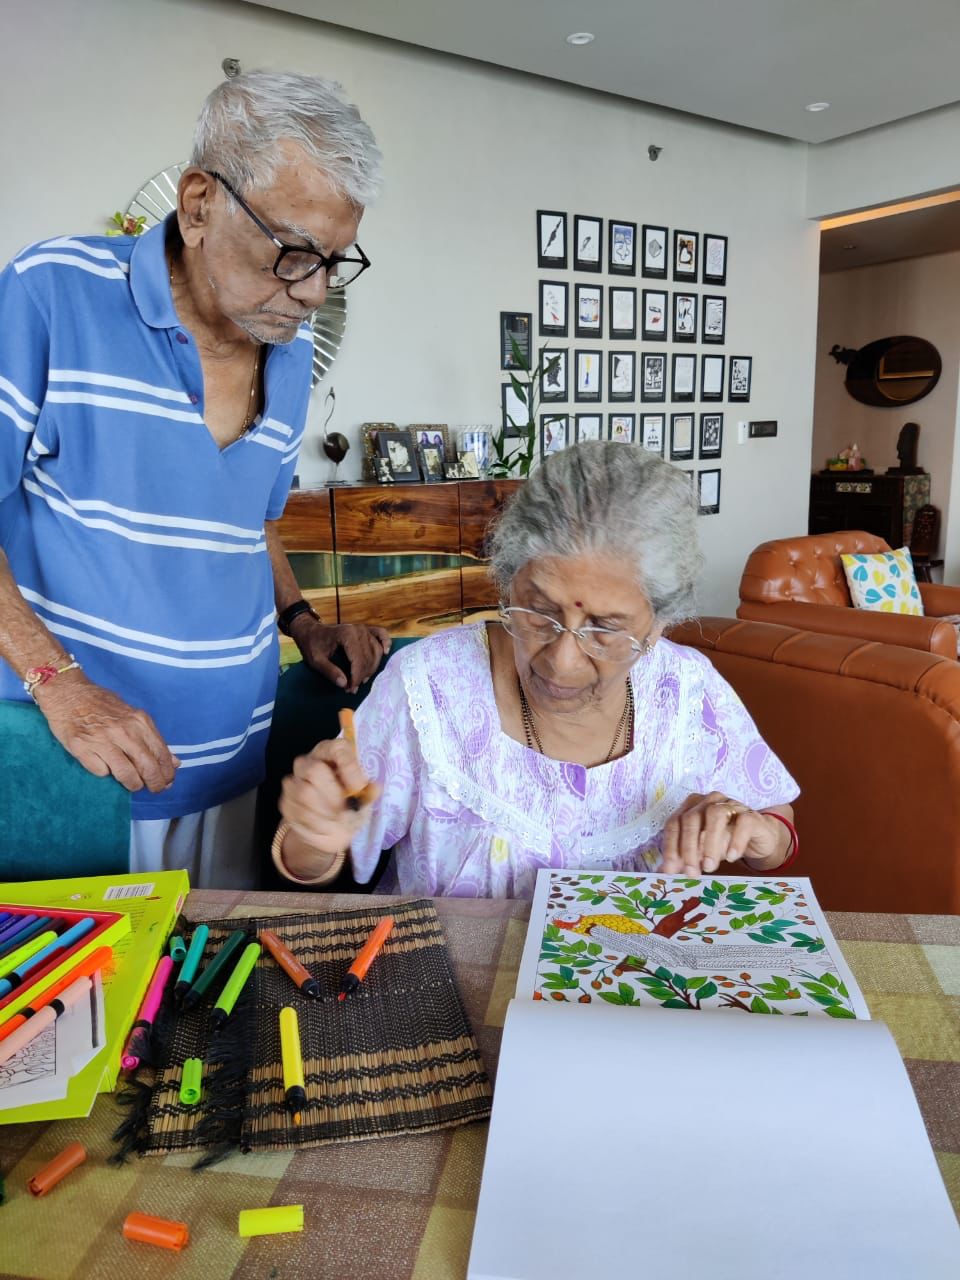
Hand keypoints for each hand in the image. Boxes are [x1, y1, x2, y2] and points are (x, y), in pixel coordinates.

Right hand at [36, 671, 178, 793]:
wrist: (67, 692)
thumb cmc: (101, 704)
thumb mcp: (132, 716)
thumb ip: (151, 738)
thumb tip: (174, 762)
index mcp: (139, 721)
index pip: (161, 754)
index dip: (167, 773)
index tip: (167, 781)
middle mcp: (123, 731)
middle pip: (147, 767)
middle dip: (155, 784)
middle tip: (155, 789)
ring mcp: (101, 740)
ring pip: (126, 774)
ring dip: (133, 784)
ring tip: (133, 784)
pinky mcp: (81, 748)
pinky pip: (101, 772)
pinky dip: (105, 774)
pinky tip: (105, 767)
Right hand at [279, 738, 379, 864]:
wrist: (330, 830)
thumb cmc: (350, 806)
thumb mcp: (365, 800)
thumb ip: (369, 793)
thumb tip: (375, 788)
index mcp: (333, 753)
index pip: (337, 749)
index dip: (348, 766)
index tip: (358, 787)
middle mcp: (310, 761)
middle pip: (314, 770)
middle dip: (332, 795)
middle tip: (345, 810)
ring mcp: (294, 780)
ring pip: (303, 793)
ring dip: (324, 813)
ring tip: (337, 821)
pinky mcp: (285, 801)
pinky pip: (296, 811)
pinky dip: (315, 823)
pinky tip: (325, 827)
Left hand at [291, 619, 390, 692]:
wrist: (311, 630)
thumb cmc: (312, 645)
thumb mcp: (315, 661)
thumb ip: (329, 672)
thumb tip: (344, 684)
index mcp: (347, 635)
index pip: (359, 661)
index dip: (356, 677)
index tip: (350, 689)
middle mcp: (359, 630)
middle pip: (369, 658)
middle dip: (362, 675)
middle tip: (352, 688)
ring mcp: (364, 628)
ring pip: (376, 651)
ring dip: (372, 667)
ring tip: (362, 679)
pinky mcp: (366, 629)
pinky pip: (381, 634)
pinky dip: (386, 642)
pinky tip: (386, 652)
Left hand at [660, 792, 786, 875]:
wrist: (758, 839)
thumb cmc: (725, 841)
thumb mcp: (702, 850)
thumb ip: (685, 857)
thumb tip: (666, 870)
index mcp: (692, 806)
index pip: (674, 822)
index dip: (670, 846)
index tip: (669, 869)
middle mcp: (709, 800)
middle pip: (691, 818)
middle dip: (688, 847)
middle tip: (691, 872)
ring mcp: (731, 804)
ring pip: (716, 815)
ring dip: (709, 843)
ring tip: (709, 866)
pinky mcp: (751, 815)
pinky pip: (743, 822)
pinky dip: (736, 841)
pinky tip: (731, 857)